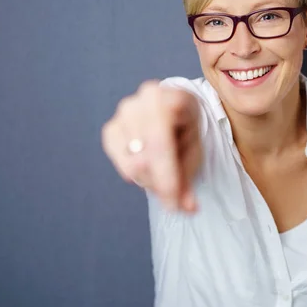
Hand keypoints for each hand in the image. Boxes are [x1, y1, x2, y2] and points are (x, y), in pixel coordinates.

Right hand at [101, 80, 202, 212]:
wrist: (173, 109)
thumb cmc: (186, 130)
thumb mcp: (195, 150)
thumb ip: (188, 179)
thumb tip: (188, 208)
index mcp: (171, 98)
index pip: (161, 143)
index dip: (166, 177)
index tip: (173, 204)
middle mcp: (143, 100)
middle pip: (143, 156)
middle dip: (159, 183)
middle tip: (173, 197)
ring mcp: (124, 112)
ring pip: (130, 162)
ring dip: (148, 179)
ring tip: (163, 175)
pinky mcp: (111, 127)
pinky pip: (118, 161)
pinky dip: (133, 173)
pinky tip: (147, 168)